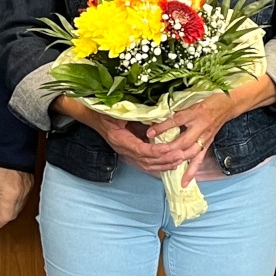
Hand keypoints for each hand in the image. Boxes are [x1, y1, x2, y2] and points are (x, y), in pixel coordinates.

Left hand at [0, 163, 34, 229]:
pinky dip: (14, 202)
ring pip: (18, 207)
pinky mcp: (29, 182)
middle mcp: (22, 193)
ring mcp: (27, 187)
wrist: (10, 143)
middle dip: (1, 218)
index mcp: (11, 194)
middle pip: (13, 213)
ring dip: (7, 210)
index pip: (5, 217)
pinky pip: (22, 198)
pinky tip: (5, 199)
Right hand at [55, 96, 183, 176]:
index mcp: (119, 139)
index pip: (140, 149)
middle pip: (146, 161)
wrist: (93, 116)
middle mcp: (123, 150)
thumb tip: (155, 116)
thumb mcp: (119, 110)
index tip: (169, 149)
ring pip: (147, 165)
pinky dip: (159, 165)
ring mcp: (126, 154)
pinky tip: (170, 164)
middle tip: (181, 155)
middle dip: (165, 159)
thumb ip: (135, 114)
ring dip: (164, 164)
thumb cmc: (105, 111)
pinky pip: (146, 164)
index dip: (155, 150)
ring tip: (179, 161)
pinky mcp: (130, 154)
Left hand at [146, 92, 241, 186]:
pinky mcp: (207, 144)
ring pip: (190, 152)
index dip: (163, 127)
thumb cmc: (207, 101)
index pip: (177, 121)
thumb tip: (157, 118)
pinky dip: (191, 171)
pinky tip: (184, 182)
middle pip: (183, 141)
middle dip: (169, 149)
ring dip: (178, 160)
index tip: (150, 132)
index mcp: (195, 113)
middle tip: (156, 154)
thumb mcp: (190, 102)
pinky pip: (199, 160)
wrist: (227, 105)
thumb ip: (176, 111)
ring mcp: (205, 138)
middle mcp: (200, 127)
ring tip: (166, 167)